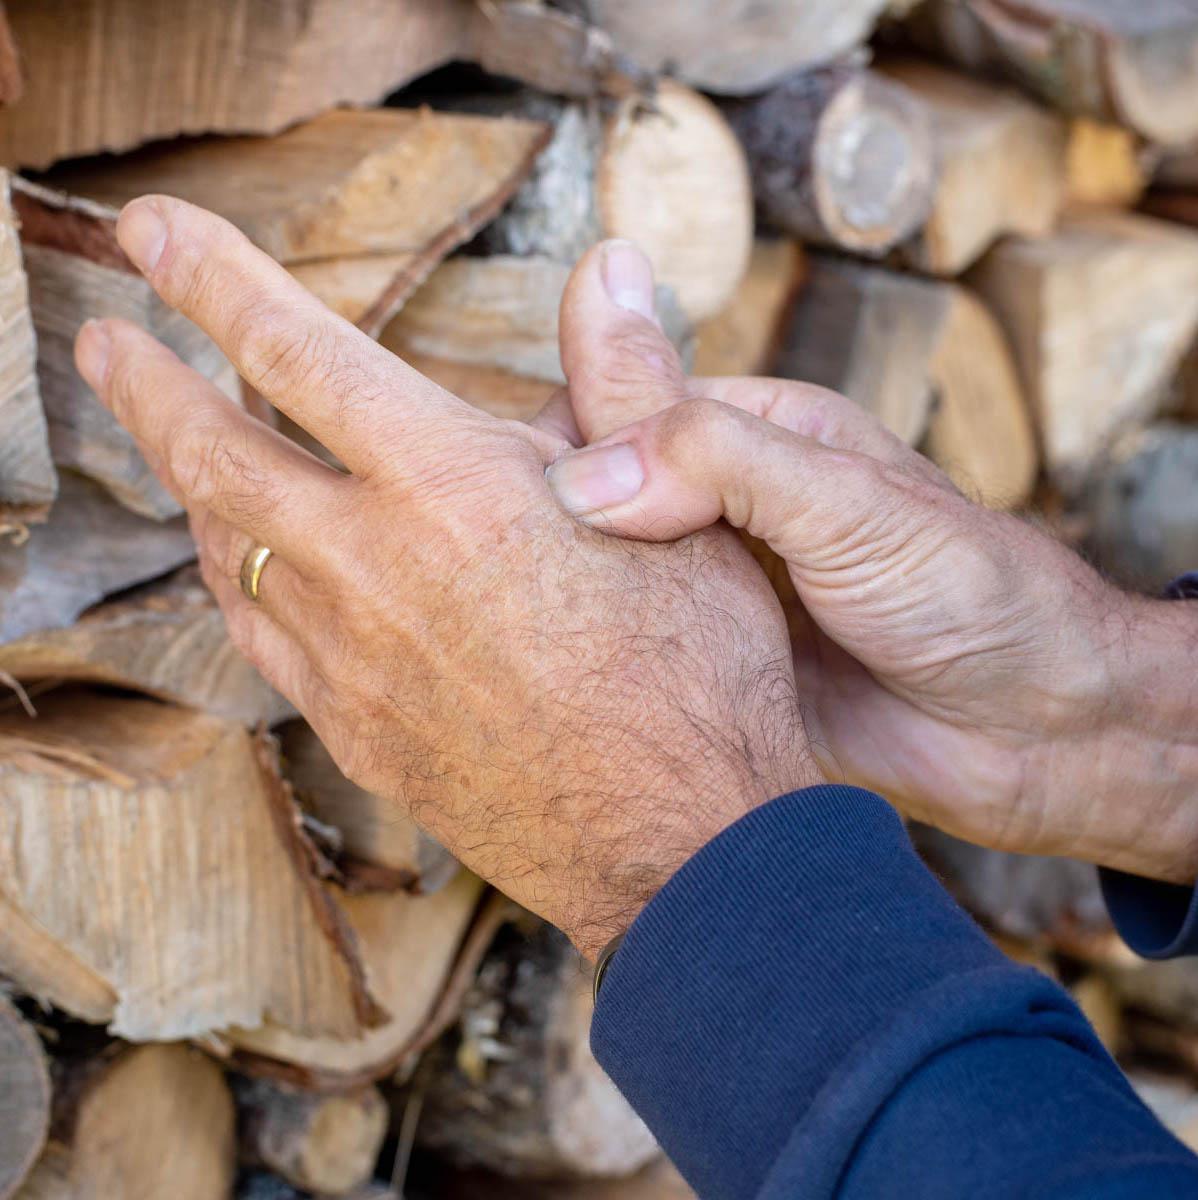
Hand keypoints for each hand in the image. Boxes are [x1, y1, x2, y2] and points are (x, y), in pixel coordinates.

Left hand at [74, 201, 820, 957]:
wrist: (682, 845)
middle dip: (146, 384)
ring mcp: (354, 663)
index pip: (299, 353)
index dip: (214, 278)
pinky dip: (234, 582)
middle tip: (105, 340)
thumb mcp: (685, 506)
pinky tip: (242, 566)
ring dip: (187, 484)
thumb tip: (607, 271)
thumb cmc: (699, 675)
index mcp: (453, 490)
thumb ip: (618, 381)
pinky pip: (262, 641)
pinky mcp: (360, 733)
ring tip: (171, 442)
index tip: (152, 231)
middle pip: (216, 456)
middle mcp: (377, 569)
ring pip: (225, 553)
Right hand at [545, 258, 1197, 884]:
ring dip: (557, 594)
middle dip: (542, 521)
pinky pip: (627, 655)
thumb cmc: (968, 592)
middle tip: (484, 563)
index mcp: (752, 436)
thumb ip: (721, 465)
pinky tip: (544, 679)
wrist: (1030, 734)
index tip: (497, 481)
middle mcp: (719, 509)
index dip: (559, 435)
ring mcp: (708, 592)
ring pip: (600, 578)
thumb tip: (583, 475)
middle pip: (596, 494)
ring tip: (493, 623)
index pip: (619, 407)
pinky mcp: (707, 668)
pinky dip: (587, 661)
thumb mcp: (847, 503)